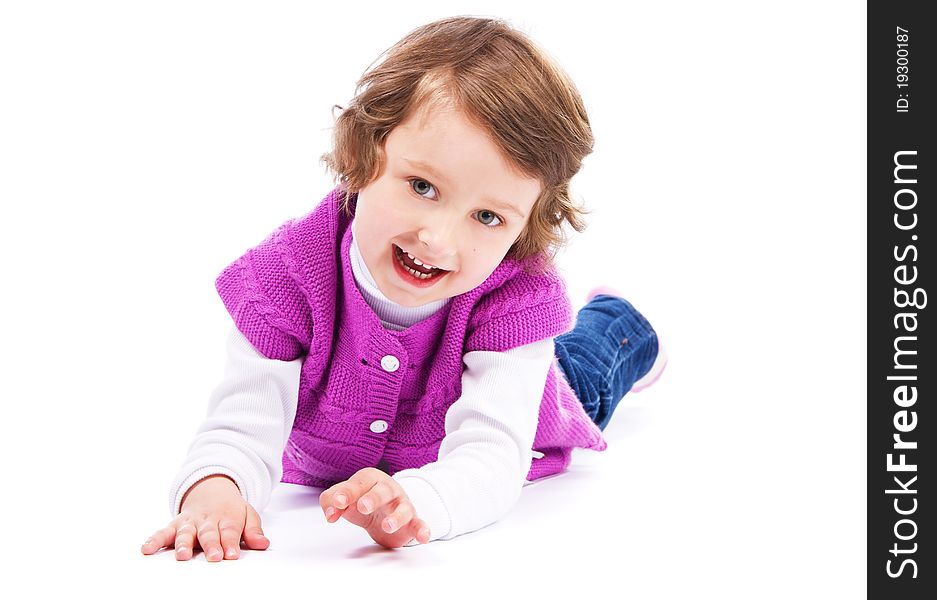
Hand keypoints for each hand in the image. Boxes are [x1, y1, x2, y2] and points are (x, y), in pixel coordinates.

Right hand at [140, 474, 269, 560]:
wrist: (212, 488)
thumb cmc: (230, 508)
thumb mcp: (248, 514)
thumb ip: (254, 530)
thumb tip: (263, 544)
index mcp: (227, 518)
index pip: (229, 532)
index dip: (230, 544)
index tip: (231, 555)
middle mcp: (206, 521)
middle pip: (208, 534)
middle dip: (211, 546)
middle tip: (214, 557)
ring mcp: (190, 522)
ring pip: (185, 533)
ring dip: (183, 544)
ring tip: (182, 555)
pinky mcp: (175, 525)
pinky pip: (163, 532)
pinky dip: (154, 540)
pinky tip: (147, 549)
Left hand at [320, 467, 430, 547]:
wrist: (384, 512)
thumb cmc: (362, 500)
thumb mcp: (344, 499)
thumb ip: (331, 501)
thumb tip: (330, 513)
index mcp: (370, 480)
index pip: (359, 483)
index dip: (348, 492)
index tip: (337, 503)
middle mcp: (388, 489)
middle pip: (383, 491)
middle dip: (373, 498)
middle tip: (363, 506)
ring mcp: (402, 505)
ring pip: (403, 508)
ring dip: (396, 517)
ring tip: (387, 526)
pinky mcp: (411, 522)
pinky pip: (419, 524)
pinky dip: (422, 529)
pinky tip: (423, 536)